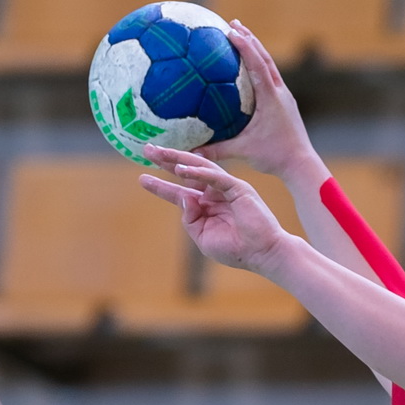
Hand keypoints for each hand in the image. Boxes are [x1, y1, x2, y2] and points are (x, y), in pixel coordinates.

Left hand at [140, 148, 291, 272]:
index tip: (142, 178)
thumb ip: (190, 219)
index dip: (161, 186)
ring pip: (199, 167)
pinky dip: (198, 171)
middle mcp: (213, 194)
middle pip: (186, 172)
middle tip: (147, 150)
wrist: (262, 254)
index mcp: (205, 207)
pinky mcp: (237, 188)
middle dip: (166, 161)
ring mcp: (225, 188)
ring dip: (178, 159)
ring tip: (158, 153)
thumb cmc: (236, 250)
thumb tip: (183, 197)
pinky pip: (215, 176)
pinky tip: (181, 170)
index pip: (179, 192)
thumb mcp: (203, 237)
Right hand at [202, 22, 314, 182]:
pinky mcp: (286, 104)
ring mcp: (285, 97)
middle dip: (249, 38)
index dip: (244, 45)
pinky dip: (262, 67)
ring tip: (244, 36)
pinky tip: (252, 69)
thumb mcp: (245, 151)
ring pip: (270, 66)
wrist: (302, 166)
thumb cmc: (275, 157)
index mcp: (270, 97)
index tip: (230, 30)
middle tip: (234, 23)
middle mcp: (280, 92)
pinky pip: (273, 79)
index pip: (256, 64)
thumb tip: (193, 152)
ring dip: (257, 50)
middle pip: (264, 57)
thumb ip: (219, 150)